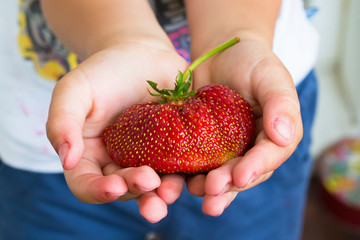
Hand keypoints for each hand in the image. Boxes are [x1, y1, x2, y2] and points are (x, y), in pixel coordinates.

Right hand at [46, 41, 187, 222]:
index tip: (114, 186)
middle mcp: (117, 162)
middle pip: (123, 188)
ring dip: (160, 195)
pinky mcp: (173, 151)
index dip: (97, 191)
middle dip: (135, 191)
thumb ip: (62, 122)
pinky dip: (184, 177)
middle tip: (149, 181)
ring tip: (168, 192)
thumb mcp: (75, 89)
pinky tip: (193, 177)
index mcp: (89, 154)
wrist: (144, 54)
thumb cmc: (105, 70)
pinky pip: (179, 169)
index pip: (86, 183)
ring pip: (152, 186)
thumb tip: (66, 160)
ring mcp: (147, 159)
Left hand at [186, 37, 302, 215]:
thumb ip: (281, 102)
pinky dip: (189, 174)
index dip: (256, 168)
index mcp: (275, 135)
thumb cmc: (250, 61)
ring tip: (195, 192)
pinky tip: (178, 181)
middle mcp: (253, 148)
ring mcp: (228, 149)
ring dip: (209, 187)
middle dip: (229, 185)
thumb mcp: (270, 75)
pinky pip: (198, 163)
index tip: (240, 176)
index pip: (270, 155)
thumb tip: (285, 136)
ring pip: (221, 174)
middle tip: (212, 192)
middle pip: (244, 172)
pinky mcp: (204, 146)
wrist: (221, 54)